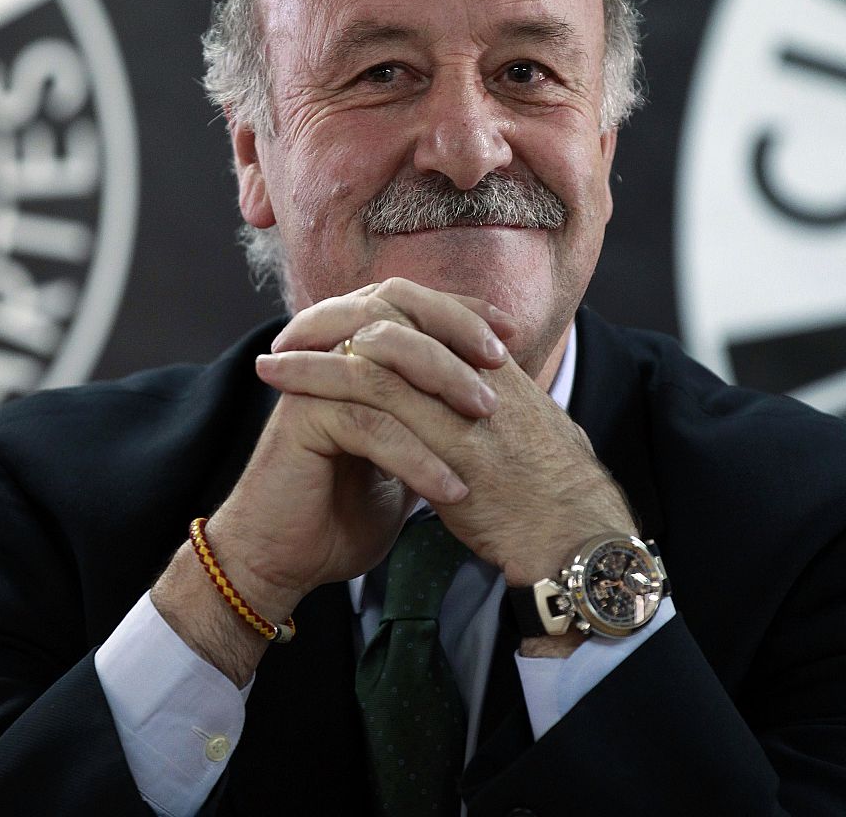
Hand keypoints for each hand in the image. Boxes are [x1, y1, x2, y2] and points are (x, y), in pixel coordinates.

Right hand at [151, 279, 513, 680]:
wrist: (285, 560)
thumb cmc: (345, 509)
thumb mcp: (405, 455)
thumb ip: (430, 418)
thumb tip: (491, 396)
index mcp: (351, 353)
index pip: (409, 306)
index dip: (460, 310)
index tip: (512, 332)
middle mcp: (328, 355)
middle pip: (392, 311)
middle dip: (452, 328)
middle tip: (500, 361)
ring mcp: (311, 383)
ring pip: (383, 361)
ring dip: (441, 383)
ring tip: (486, 418)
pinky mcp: (301, 419)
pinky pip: (368, 424)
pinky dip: (415, 456)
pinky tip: (451, 489)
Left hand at [258, 279, 635, 587]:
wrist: (574, 537)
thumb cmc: (547, 494)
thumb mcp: (518, 433)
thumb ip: (485, 405)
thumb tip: (457, 398)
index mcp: (491, 362)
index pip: (423, 310)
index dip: (371, 311)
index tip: (330, 324)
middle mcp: (476, 366)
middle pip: (395, 311)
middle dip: (335, 316)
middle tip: (290, 331)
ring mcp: (462, 398)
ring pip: (375, 348)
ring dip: (315, 349)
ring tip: (271, 360)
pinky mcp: (446, 437)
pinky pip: (373, 393)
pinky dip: (322, 383)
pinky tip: (288, 392)